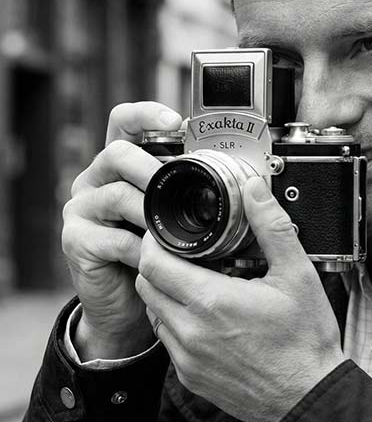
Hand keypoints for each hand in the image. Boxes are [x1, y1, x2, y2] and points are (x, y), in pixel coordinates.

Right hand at [61, 102, 182, 359]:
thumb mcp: (173, 219)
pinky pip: (113, 237)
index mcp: (119, 167)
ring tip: (175, 227)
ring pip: (116, 195)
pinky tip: (159, 257)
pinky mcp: (76, 241)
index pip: (123, 123)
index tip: (176, 121)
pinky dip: (142, 248)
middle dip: (153, 169)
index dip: (146, 115)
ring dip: (152, 211)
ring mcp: (82, 210)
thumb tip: (244, 184)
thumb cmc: (154, 256)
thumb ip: (187, 197)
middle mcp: (95, 181)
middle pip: (117, 154)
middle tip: (179, 188)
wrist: (126, 306)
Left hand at [135, 177, 346, 421]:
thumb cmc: (306, 342)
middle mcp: (190, 332)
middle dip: (158, 264)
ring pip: (155, 313)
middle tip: (184, 255)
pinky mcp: (190, 378)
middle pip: (147, 285)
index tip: (170, 234)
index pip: (153, 261)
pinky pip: (168, 343)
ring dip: (166, 295)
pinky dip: (177, 324)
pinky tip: (207, 319)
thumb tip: (254, 191)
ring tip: (197, 285)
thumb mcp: (297, 275)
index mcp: (211, 301)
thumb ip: (271, 227)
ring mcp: (187, 358)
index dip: (155, 242)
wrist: (309, 398)